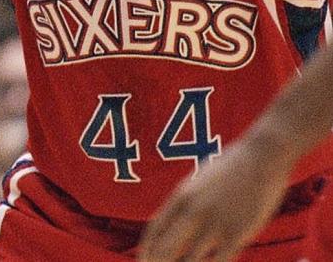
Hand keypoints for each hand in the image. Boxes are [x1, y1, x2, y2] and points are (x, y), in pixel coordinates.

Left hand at [138, 139, 290, 261]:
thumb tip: (172, 220)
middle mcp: (192, 212)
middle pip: (166, 249)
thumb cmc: (231, 168)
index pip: (154, 231)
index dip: (146, 252)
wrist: (261, 156)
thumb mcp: (198, 182)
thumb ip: (184, 203)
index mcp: (180, 198)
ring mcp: (215, 223)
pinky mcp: (238, 233)